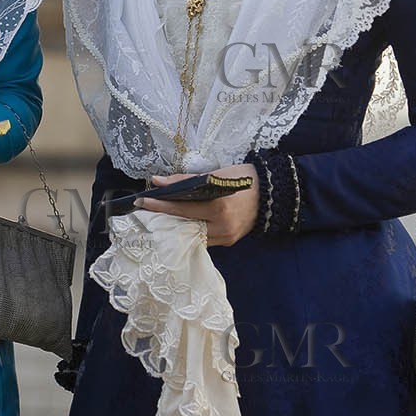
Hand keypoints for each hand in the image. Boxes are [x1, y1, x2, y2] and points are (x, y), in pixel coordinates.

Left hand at [135, 167, 258, 247]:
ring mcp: (226, 237)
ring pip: (192, 234)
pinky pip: (203, 237)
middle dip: (163, 217)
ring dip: (174, 225)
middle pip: (183, 224)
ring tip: (158, 216)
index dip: (160, 204)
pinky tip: (178, 223)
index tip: (142, 201)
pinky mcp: (228, 241)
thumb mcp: (216, 174)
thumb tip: (160, 181)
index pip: (182, 208)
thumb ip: (186, 180)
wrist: (273, 193)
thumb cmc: (244, 178)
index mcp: (219, 206)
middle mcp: (222, 226)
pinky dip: (190, 229)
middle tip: (144, 211)